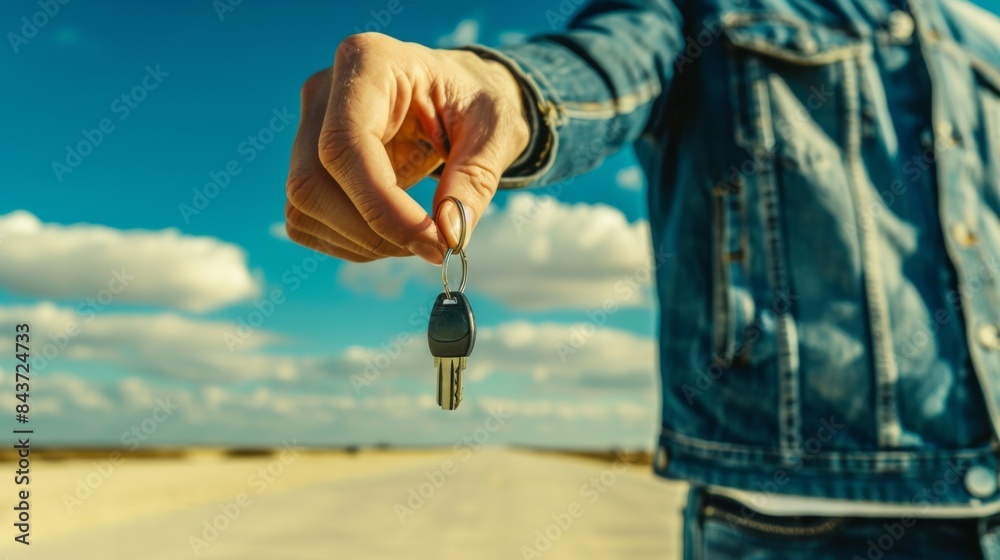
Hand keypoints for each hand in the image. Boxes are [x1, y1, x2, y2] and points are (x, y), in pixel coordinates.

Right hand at [284, 32, 530, 263]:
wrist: (459, 94)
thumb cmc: (476, 102)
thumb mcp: (496, 131)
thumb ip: (474, 179)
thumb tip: (450, 234)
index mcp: (369, 62)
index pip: (345, 144)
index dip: (381, 206)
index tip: (432, 241)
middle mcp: (324, 91)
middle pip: (313, 182)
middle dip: (374, 232)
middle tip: (434, 247)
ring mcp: (307, 127)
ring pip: (304, 206)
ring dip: (364, 242)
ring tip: (419, 238)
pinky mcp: (306, 161)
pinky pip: (305, 218)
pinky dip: (350, 242)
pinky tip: (391, 233)